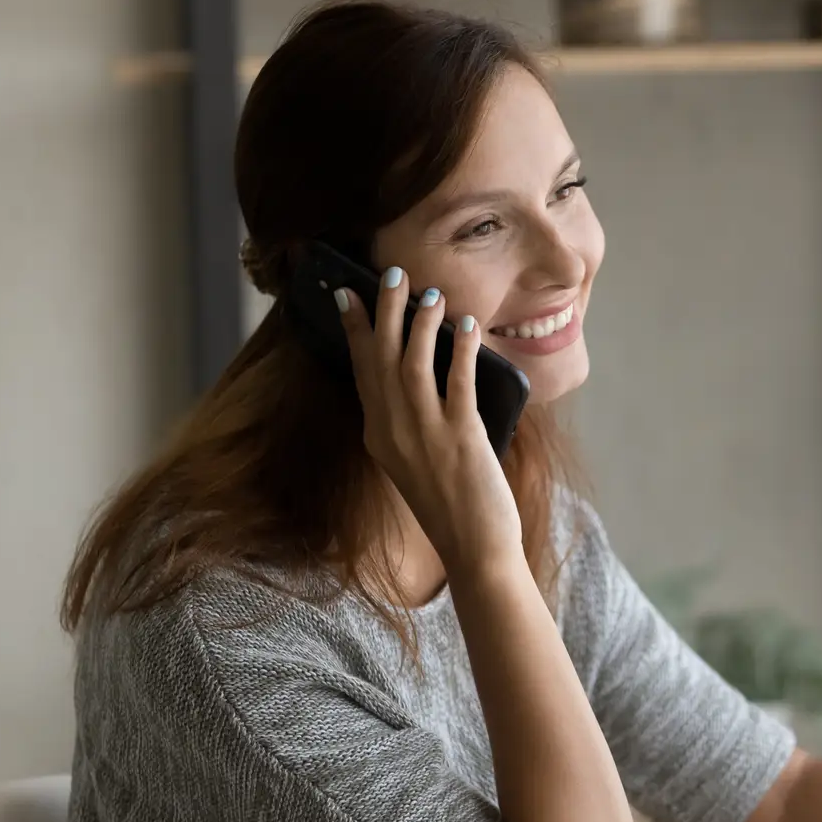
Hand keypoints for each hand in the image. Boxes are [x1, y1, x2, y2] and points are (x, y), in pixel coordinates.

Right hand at [336, 269, 522, 576]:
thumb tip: (417, 376)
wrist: (474, 547)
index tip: (347, 294)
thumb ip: (407, 423)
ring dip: (421, 323)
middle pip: (383, 358)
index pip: (362, 371)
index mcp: (379, 436)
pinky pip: (457, 383)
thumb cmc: (450, 505)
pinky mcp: (460, 438)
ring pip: (414, 364)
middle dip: (384, 311)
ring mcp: (424, 434)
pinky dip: (462, 350)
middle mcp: (393, 431)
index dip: (355, 329)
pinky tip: (467, 327)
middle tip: (389, 273)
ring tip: (428, 292)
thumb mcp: (413, 461)